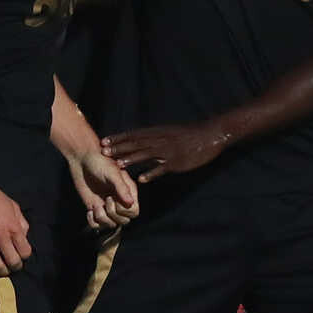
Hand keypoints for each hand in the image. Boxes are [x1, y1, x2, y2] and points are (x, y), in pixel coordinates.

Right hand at [0, 180, 31, 274]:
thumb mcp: (13, 206)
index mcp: (13, 227)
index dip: (24, 256)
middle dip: (14, 267)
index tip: (20, 255)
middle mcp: (0, 235)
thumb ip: (21, 223)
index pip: (25, 252)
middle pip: (12, 262)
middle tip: (11, 266)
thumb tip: (24, 238)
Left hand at [68, 148, 139, 228]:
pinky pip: (97, 225)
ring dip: (102, 218)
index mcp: (128, 192)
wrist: (82, 158)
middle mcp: (119, 200)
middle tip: (105, 199)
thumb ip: (121, 188)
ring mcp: (107, 206)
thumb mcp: (112, 173)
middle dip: (113, 214)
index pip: (134, 212)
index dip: (124, 210)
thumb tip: (131, 203)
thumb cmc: (100, 161)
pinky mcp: (95, 208)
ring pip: (111, 224)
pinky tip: (89, 211)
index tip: (113, 197)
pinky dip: (92, 222)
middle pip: (124, 221)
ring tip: (96, 206)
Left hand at [102, 121, 229, 181]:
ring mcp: (168, 151)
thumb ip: (156, 138)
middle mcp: (160, 140)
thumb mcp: (170, 132)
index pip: (133, 135)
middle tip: (103, 151)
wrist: (208, 135)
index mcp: (157, 132)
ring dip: (131, 159)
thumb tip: (142, 142)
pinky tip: (141, 179)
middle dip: (119, 148)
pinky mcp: (176, 162)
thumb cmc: (189, 135)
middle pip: (136, 144)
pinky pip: (162, 168)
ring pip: (146, 154)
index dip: (118, 138)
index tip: (104, 141)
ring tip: (117, 165)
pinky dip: (151, 173)